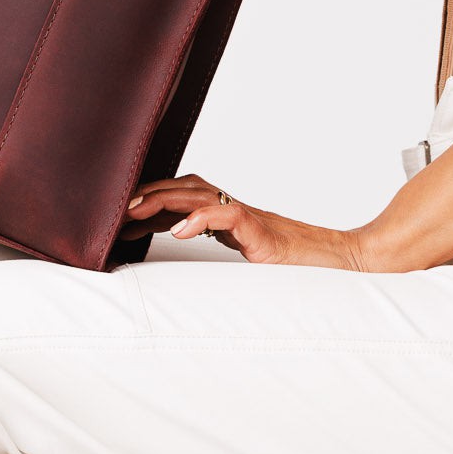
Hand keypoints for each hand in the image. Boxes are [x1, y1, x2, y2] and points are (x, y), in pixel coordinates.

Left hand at [120, 172, 366, 269]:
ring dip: (162, 200)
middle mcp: (235, 210)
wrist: (342, 263)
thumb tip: (180, 251)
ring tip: (132, 211)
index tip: (115, 215)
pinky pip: (229, 215)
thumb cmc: (295, 265)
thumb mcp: (245, 258)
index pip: (182, 196)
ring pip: (200, 195)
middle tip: (110, 208)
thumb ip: (218, 249)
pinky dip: (202, 218)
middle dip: (146, 194)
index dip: (148, 200)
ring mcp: (249, 217)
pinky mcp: (263, 232)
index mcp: (228, 215)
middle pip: (184, 188)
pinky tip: (180, 231)